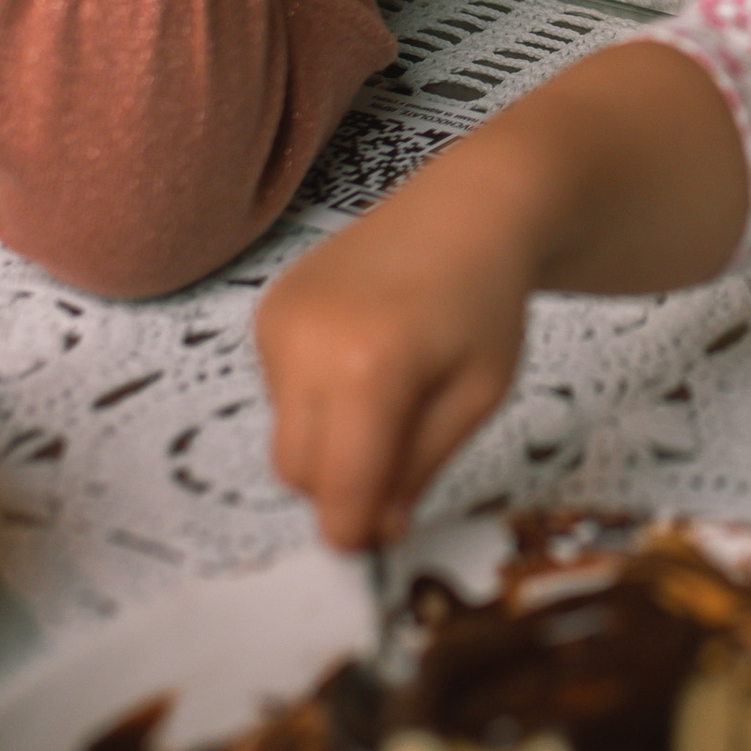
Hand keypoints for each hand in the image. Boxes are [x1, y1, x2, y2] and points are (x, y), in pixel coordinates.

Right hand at [260, 163, 539, 552]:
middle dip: (343, 485)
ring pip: (284, 436)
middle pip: (297, 473)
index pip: (337, 490)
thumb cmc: (484, 298)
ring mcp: (278, 324)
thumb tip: (377, 530)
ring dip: (330, 440)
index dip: (355, 530)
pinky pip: (278, 394)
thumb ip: (420, 469)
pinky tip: (363, 355)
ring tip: (391, 388)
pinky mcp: (266, 312)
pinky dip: (316, 397)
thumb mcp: (476, 397)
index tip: (374, 542)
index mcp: (370, 370)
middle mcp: (307, 346)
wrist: (465, 209)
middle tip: (401, 458)